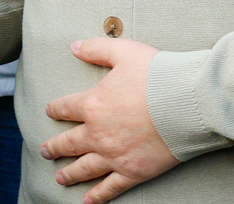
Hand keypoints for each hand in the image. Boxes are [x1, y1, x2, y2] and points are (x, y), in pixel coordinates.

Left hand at [41, 39, 178, 203]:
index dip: (56, 110)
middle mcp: (98, 133)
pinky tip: (88, 201)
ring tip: (60, 178)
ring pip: (84, 168)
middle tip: (45, 151)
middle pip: (69, 142)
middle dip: (54, 147)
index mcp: (92, 104)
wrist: (188, 102)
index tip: (50, 112)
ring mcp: (114, 155)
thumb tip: (74, 46)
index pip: (65, 108)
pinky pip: (110, 187)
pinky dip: (97, 196)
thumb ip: (96, 48)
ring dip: (69, 174)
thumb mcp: (124, 52)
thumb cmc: (158, 75)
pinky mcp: (133, 171)